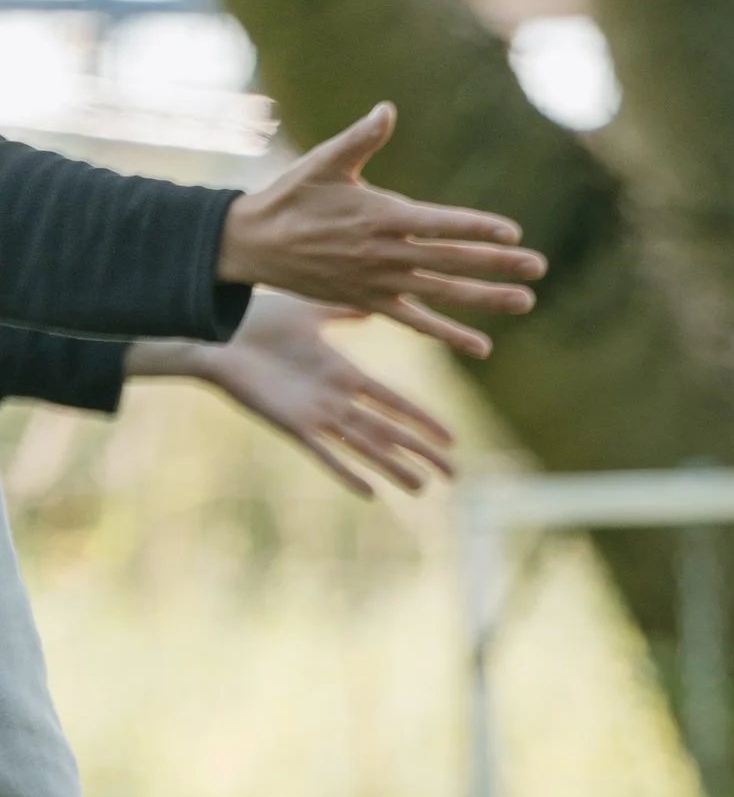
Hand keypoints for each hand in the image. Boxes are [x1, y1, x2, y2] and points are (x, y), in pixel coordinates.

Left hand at [130, 295, 455, 497]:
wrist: (217, 335)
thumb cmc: (257, 321)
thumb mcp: (307, 312)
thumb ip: (341, 313)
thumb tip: (372, 305)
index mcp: (343, 375)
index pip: (394, 403)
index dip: (423, 420)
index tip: (451, 438)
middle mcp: (336, 401)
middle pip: (389, 431)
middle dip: (421, 452)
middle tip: (453, 475)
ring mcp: (316, 415)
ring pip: (365, 447)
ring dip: (394, 467)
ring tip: (422, 488)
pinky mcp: (292, 425)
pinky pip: (325, 454)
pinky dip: (348, 473)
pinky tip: (371, 492)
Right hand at [216, 102, 543, 358]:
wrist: (255, 244)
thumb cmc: (290, 196)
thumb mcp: (324, 162)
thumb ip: (360, 138)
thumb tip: (387, 109)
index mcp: (383, 215)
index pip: (441, 224)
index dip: (478, 228)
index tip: (513, 233)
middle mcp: (389, 253)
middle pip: (454, 259)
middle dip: (499, 264)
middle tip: (539, 268)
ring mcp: (383, 282)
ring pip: (444, 292)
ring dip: (487, 299)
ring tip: (526, 302)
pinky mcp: (373, 303)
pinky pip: (419, 323)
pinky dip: (449, 334)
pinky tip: (481, 346)